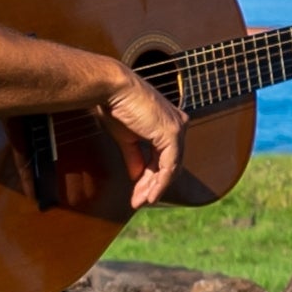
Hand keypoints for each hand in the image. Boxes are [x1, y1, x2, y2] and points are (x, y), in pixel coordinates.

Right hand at [102, 70, 187, 209]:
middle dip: (152, 186)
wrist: (112, 89)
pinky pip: (168, 166)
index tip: (138, 193)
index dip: (151, 177)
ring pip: (170, 169)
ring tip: (141, 202)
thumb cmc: (117, 106)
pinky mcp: (173, 134)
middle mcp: (178, 125)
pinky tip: (149, 195)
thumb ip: (135, 157)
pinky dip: (159, 183)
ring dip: (155, 188)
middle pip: (169, 165)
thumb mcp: (127, 138)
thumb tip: (136, 176)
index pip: (164, 157)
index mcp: (169, 124)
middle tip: (139, 202)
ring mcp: (178, 129)